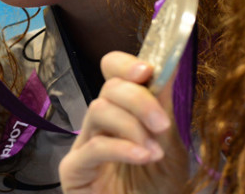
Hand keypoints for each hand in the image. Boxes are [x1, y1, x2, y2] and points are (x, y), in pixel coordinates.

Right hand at [59, 51, 189, 193]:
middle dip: (138, 99)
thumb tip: (170, 65)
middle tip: (162, 124)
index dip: (126, 64)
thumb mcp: (169, 148)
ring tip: (155, 152)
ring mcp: (84, 146)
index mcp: (123, 112)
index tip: (149, 70)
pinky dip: (123, 148)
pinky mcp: (73, 171)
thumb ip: (165, 111)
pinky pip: (94, 147)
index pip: (112, 71)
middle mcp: (99, 124)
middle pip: (107, 87)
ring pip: (99, 110)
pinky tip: (144, 157)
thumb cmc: (156, 193)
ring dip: (133, 126)